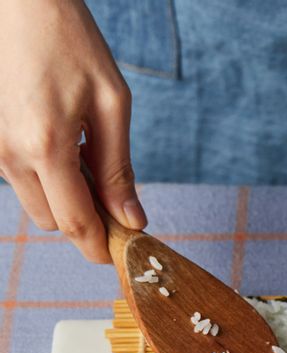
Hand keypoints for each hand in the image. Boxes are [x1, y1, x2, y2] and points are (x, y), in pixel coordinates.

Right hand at [0, 0, 144, 261]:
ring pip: (35, 204)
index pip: (77, 224)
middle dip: (86, 220)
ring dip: (64, 197)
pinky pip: (18, 179)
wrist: (18, 0)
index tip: (124, 253)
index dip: (102, 248)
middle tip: (114, 195)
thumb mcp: (111, 104)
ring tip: (84, 154)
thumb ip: (120, 169)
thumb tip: (133, 220)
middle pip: (54, 222)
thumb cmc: (70, 42)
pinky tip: (60, 143)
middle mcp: (8, 153)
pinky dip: (44, 177)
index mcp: (46, 147)